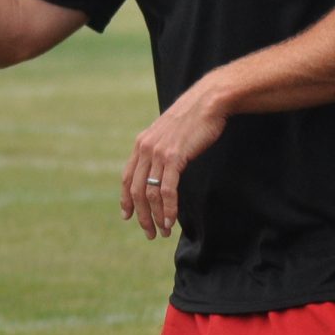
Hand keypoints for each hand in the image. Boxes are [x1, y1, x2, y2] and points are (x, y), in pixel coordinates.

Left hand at [121, 83, 226, 238]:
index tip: (128, 216)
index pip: (127, 178)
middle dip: (142, 216)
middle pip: (137, 191)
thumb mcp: (169, 134)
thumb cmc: (194, 118)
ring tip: (163, 232)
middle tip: (149, 233)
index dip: (126, 200)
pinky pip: (166, 190)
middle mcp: (145, 148)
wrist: (208, 101)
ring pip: (150, 193)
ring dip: (157, 216)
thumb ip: (161, 149)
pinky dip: (168, 209)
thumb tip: (160, 167)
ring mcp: (158, 152)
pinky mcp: (174, 156)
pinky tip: (171, 221)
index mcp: (141, 143)